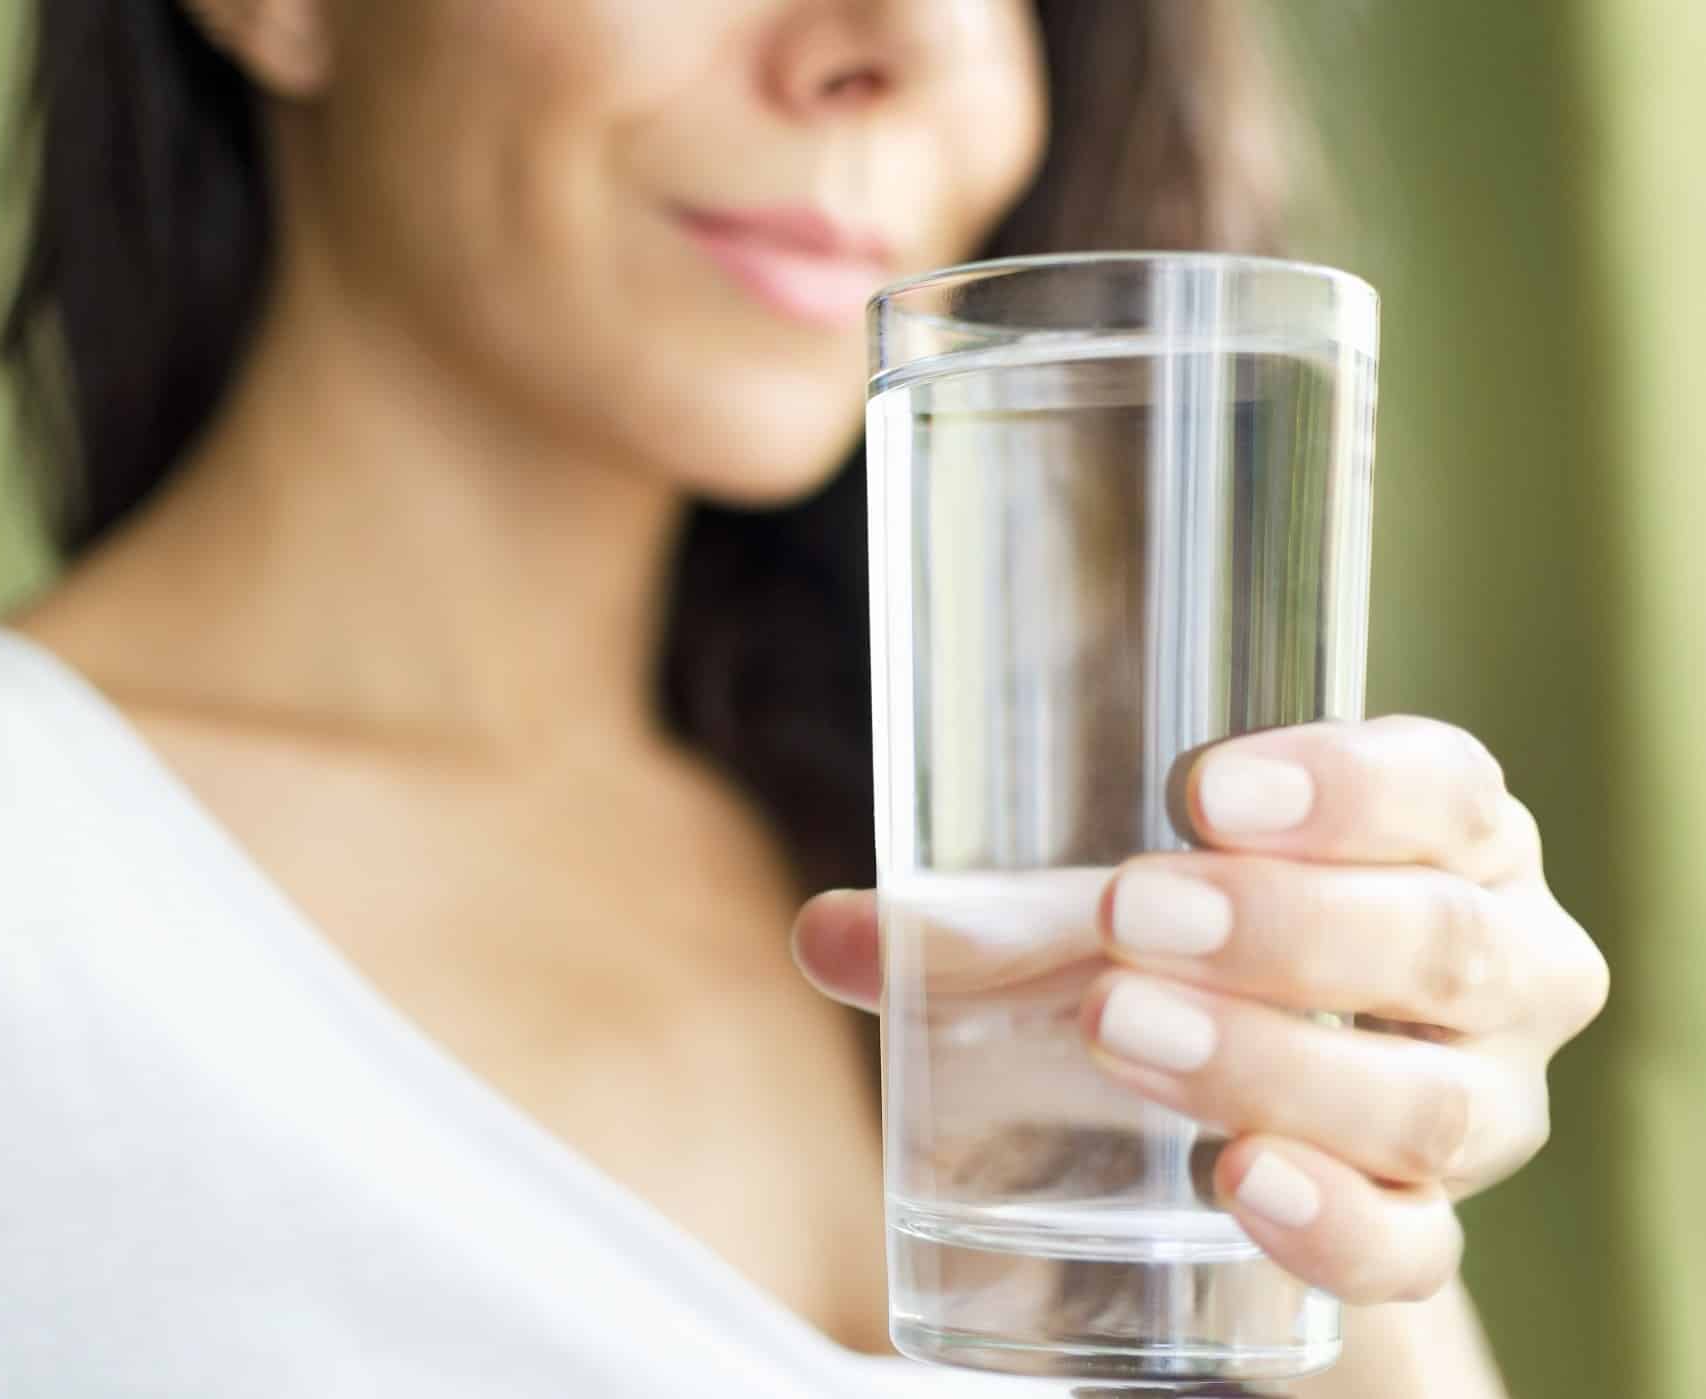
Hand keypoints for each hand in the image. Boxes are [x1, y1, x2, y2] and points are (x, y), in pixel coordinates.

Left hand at [791, 716, 1608, 1304]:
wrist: (1245, 1146)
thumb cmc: (1186, 971)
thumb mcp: (1098, 926)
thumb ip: (972, 925)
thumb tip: (829, 934)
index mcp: (1441, 838)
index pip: (1441, 788)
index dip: (1348, 784)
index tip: (1203, 789)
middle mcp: (1495, 965)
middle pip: (1440, 941)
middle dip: (1284, 926)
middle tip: (1129, 912)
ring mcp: (1477, 1107)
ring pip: (1430, 1100)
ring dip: (1275, 1065)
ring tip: (1122, 1029)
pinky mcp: (1430, 1231)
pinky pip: (1415, 1249)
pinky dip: (1332, 1221)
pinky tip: (1242, 1183)